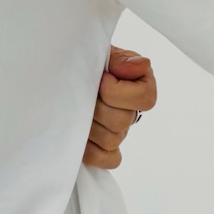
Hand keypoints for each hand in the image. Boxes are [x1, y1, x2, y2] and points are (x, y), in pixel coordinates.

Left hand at [83, 47, 157, 168]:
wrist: (70, 74)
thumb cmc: (89, 63)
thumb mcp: (104, 53)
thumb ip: (122, 58)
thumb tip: (139, 66)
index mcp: (141, 86)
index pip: (144, 98)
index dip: (116, 91)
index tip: (100, 79)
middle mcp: (132, 112)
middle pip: (122, 121)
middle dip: (97, 106)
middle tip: (82, 93)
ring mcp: (120, 133)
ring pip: (111, 140)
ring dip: (88, 125)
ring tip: (76, 109)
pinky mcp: (106, 149)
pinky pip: (109, 160)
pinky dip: (92, 151)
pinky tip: (80, 136)